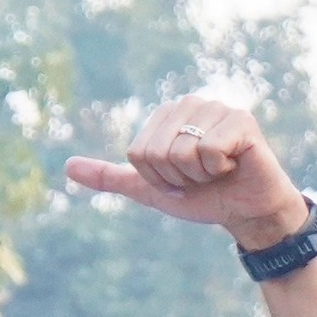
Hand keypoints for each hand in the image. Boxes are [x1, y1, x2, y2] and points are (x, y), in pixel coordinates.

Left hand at [64, 98, 307, 250]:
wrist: (247, 212)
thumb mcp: (151, 189)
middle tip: (203, 177)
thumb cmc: (204, 197)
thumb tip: (68, 167)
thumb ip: (111, 177)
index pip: (138, 153)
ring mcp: (217, 108)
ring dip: (200, 176)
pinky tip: (235, 164)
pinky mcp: (241, 119)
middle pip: (156, 152)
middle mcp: (191, 104)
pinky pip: (208, 151)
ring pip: (181, 152)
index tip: (182, 179)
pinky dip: (219, 169)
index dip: (158, 178)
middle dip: (178, 178)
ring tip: (219, 171)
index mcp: (167, 115)